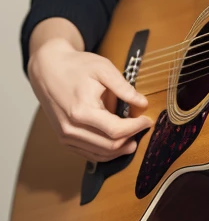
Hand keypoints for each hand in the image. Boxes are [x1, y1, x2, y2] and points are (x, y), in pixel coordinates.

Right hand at [27, 37, 152, 162]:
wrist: (48, 69)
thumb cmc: (77, 66)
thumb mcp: (103, 69)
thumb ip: (124, 88)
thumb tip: (143, 104)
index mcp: (82, 111)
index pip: (116, 130)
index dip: (136, 127)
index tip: (148, 120)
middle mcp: (71, 128)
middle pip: (109, 146)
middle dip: (130, 139)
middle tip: (142, 130)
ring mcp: (65, 136)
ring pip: (99, 154)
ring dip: (119, 150)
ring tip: (132, 138)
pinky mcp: (63, 139)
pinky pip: (87, 154)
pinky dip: (105, 152)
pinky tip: (116, 143)